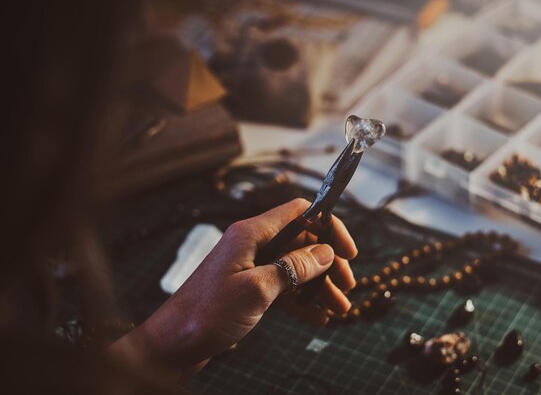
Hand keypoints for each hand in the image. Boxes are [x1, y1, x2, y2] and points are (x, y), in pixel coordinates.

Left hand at [112, 199, 356, 377]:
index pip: (299, 213)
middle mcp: (253, 245)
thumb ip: (294, 268)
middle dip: (328, 262)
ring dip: (320, 286)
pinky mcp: (250, 289)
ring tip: (340, 308)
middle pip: (302, 242)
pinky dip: (302, 301)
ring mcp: (251, 268)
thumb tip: (325, 251)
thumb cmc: (207, 313)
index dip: (328, 226)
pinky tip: (319, 318)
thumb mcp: (257, 289)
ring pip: (296, 267)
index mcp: (251, 233)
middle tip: (348, 285)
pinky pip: (284, 288)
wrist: (173, 345)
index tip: (348, 251)